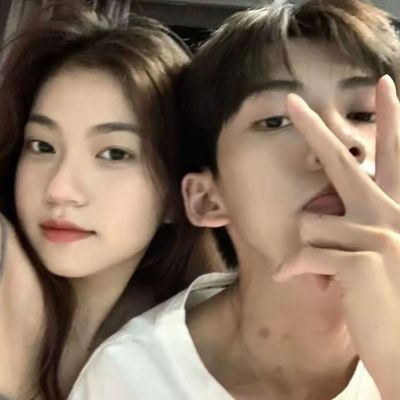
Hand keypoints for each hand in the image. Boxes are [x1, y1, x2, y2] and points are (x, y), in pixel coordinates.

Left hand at [273, 75, 399, 398]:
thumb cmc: (390, 302)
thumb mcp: (379, 256)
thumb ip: (354, 227)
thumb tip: (317, 213)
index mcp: (398, 210)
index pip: (393, 155)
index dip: (390, 118)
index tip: (385, 84)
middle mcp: (391, 213)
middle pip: (342, 160)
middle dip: (314, 126)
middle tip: (292, 99)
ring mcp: (378, 234)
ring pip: (310, 221)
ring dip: (309, 250)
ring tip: (334, 274)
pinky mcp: (359, 259)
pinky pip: (304, 253)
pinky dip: (294, 269)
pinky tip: (300, 282)